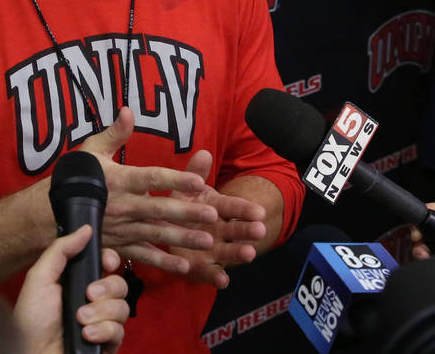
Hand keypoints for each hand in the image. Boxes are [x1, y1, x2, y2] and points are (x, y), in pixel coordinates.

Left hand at [13, 225, 127, 353]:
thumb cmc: (31, 320)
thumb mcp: (40, 277)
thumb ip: (61, 249)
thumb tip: (86, 229)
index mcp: (78, 281)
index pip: (107, 264)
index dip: (111, 260)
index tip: (107, 263)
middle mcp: (93, 301)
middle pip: (120, 283)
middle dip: (107, 288)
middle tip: (88, 295)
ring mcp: (101, 323)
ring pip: (123, 307)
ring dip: (101, 312)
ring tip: (80, 319)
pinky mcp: (106, 344)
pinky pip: (120, 332)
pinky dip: (104, 331)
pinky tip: (87, 335)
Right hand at [79, 107, 222, 274]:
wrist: (51, 212)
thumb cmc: (76, 177)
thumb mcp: (92, 150)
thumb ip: (114, 133)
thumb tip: (128, 110)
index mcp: (120, 180)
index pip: (151, 178)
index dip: (174, 180)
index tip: (197, 181)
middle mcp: (124, 206)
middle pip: (159, 209)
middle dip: (187, 212)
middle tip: (212, 214)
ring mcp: (123, 228)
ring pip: (157, 234)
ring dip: (183, 238)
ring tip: (208, 241)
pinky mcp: (121, 245)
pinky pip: (144, 255)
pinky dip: (163, 263)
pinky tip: (185, 267)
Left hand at [165, 152, 266, 288]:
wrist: (174, 225)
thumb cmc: (186, 202)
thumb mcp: (189, 187)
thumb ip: (195, 173)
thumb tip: (203, 154)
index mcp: (215, 207)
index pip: (232, 207)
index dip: (244, 209)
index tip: (259, 212)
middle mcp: (216, 229)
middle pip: (233, 230)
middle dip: (246, 231)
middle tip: (260, 231)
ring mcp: (210, 248)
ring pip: (226, 251)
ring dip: (237, 253)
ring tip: (249, 254)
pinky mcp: (199, 265)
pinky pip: (206, 272)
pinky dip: (214, 276)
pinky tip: (223, 282)